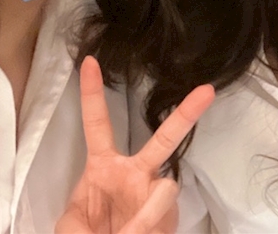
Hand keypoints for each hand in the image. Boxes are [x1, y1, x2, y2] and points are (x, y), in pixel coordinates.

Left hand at [56, 56, 214, 233]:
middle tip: (207, 90)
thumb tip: (132, 221)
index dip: (92, 93)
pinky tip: (140, 232)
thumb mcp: (71, 227)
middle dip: (186, 113)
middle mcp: (133, 173)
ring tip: (131, 231)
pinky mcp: (169, 214)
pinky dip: (148, 222)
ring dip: (148, 212)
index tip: (89, 61)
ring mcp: (154, 194)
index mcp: (102, 167)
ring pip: (166, 187)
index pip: (97, 124)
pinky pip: (165, 213)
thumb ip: (87, 219)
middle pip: (164, 139)